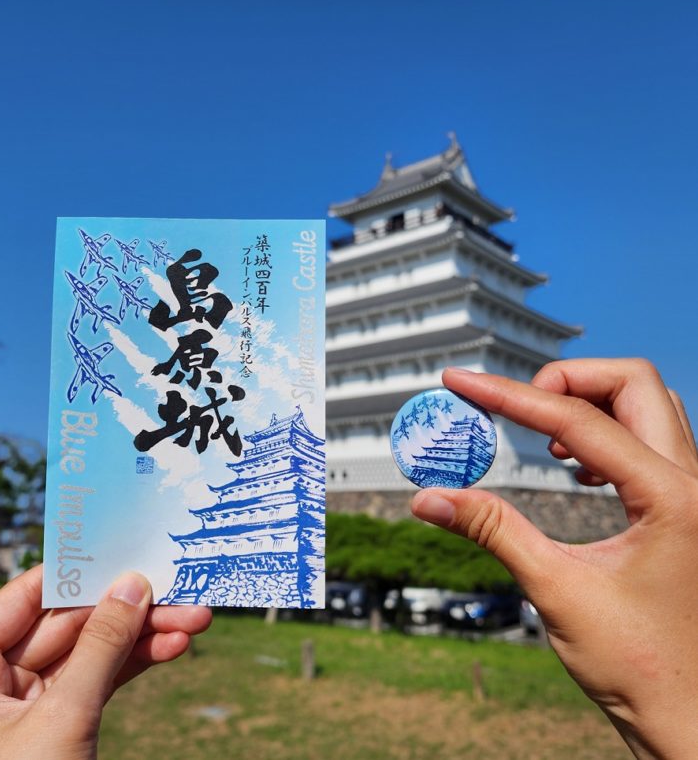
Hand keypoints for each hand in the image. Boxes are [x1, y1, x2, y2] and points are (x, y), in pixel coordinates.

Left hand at [0, 566, 211, 758]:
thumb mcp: (62, 718)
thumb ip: (101, 645)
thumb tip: (134, 584)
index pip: (26, 599)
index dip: (79, 570)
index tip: (125, 546)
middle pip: (69, 624)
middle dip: (129, 610)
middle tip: (180, 591)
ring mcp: (22, 705)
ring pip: (90, 653)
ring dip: (143, 638)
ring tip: (193, 621)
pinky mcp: (53, 725)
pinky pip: (97, 681)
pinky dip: (134, 666)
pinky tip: (172, 647)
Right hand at [411, 359, 697, 758]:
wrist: (691, 718)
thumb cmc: (640, 667)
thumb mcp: (555, 589)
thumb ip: (491, 530)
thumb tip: (428, 498)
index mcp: (671, 498)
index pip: (575, 420)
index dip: (507, 395)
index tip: (461, 382)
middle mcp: (696, 483)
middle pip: (629, 382)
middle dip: (563, 381)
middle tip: (512, 408)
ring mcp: (697, 493)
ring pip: (646, 404)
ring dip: (588, 404)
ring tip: (542, 441)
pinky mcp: (687, 506)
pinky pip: (651, 439)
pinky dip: (605, 433)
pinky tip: (575, 469)